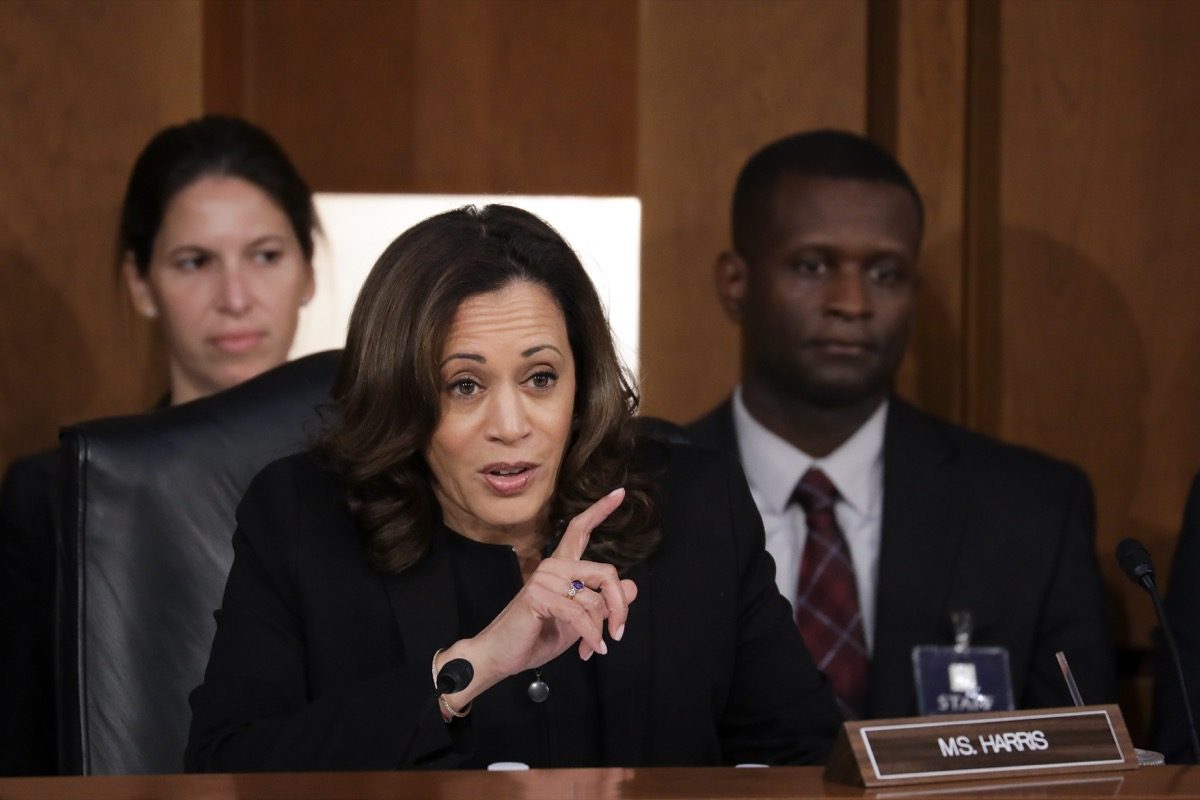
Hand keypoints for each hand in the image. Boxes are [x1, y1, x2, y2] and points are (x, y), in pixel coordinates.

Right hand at [440, 488, 638, 704]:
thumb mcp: (580, 621)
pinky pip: (580, 614)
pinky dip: (590, 635)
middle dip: (619, 606)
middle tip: (619, 632)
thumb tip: (632, 586)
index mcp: (561, 568)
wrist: (502, 656)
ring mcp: (544, 579)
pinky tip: (590, 650)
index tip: (620, 492)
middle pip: (606, 571)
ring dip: (601, 629)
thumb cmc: (536, 637)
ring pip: (595, 599)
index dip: (600, 511)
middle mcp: (553, 566)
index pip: (580, 530)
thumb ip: (603, 603)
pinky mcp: (538, 596)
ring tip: (595, 647)